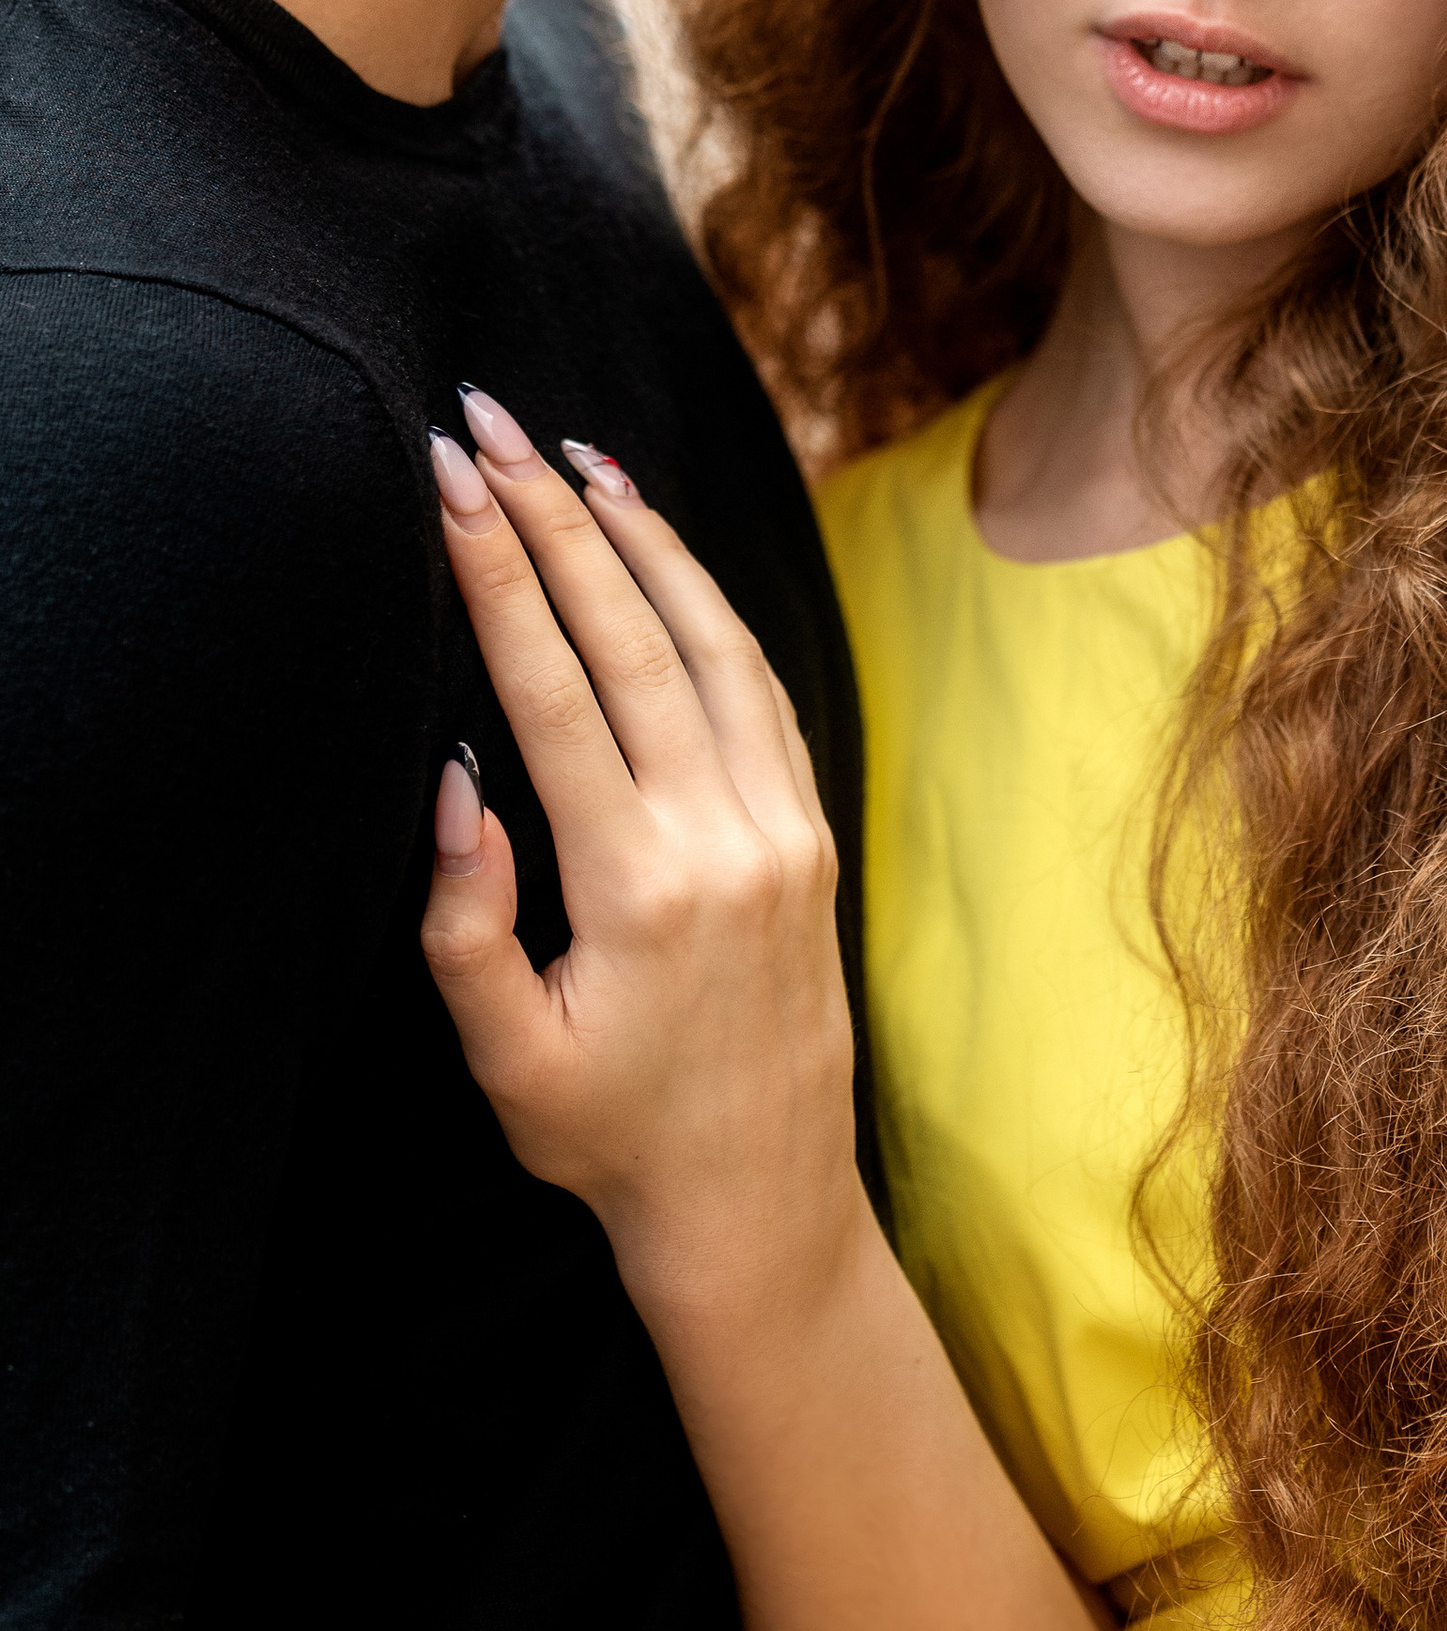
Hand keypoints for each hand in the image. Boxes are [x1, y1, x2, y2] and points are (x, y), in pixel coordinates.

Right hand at [418, 392, 864, 1333]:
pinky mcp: (811, 831)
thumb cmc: (613, 1143)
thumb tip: (453, 782)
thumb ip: (466, 925)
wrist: (762, 1204)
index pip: (556, 689)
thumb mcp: (509, 1062)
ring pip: (712, 642)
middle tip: (490, 426)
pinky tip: (662, 552)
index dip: (500, 574)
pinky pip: (762, 686)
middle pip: (634, 637)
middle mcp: (725, 837)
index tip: (451, 479)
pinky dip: (708, 603)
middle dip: (556, 518)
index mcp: (640, 886)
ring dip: (644, 539)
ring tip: (576, 455)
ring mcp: (781, 826)